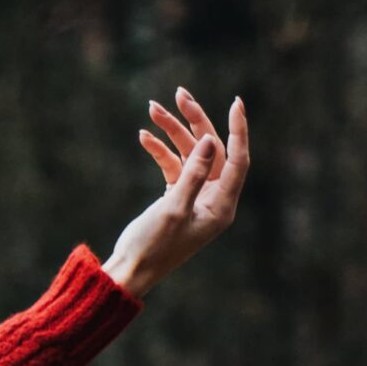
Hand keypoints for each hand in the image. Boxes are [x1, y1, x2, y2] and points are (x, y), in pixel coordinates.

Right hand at [103, 88, 249, 299]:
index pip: (238, 159)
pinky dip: (159, 151)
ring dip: (171, 132)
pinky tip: (144, 137)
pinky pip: (172, 166)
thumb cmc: (152, 246)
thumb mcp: (174, 209)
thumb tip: (212, 140)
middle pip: (211, 150)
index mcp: (221, 206)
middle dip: (195, 121)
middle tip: (179, 94)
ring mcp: (194, 197)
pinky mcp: (175, 198)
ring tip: (152, 110)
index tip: (235, 102)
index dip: (237, 129)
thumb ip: (193, 173)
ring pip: (188, 154)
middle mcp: (213, 199)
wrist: (129, 271)